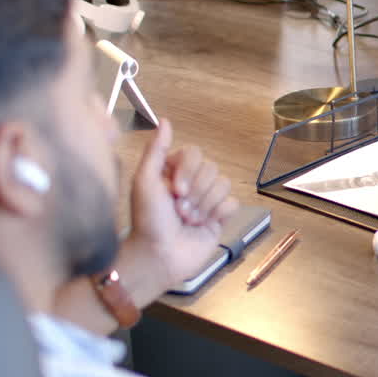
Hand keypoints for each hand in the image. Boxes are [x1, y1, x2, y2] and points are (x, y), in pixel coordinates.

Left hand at [120, 119, 238, 304]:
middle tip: (179, 210)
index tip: (174, 190)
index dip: (188, 171)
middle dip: (196, 192)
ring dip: (204, 205)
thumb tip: (164, 121)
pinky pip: (233, 202)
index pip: (195, 154)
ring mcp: (206, 199)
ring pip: (223, 184)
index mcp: (172, 171)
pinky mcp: (219, 216)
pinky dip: (218, 213)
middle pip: (211, 169)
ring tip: (188, 219)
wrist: (160, 256)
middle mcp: (191, 182)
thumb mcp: (144, 181)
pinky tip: (203, 224)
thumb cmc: (147, 221)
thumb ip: (155, 150)